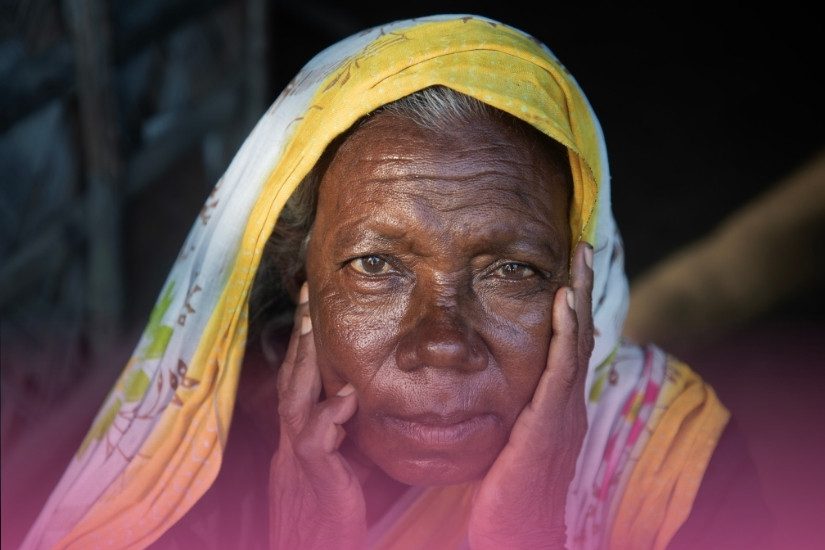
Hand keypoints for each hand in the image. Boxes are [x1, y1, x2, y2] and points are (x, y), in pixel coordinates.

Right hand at [268, 283, 365, 549]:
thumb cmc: (326, 514)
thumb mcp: (336, 466)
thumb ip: (343, 434)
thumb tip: (356, 402)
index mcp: (298, 436)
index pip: (299, 382)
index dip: (302, 346)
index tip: (309, 310)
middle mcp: (291, 441)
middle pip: (292, 380)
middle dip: (298, 337)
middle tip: (306, 297)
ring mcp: (298, 459)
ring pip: (296, 402)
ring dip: (304, 363)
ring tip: (313, 326)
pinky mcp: (316, 479)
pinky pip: (316, 444)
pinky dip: (327, 418)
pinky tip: (344, 399)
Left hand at [468, 242, 593, 548]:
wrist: (518, 533)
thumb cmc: (508, 494)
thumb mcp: (512, 444)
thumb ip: (512, 412)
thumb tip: (498, 389)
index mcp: (558, 406)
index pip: (567, 346)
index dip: (571, 308)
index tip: (569, 271)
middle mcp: (568, 404)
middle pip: (579, 335)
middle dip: (583, 289)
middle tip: (584, 247)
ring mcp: (563, 412)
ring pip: (575, 343)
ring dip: (579, 296)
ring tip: (581, 257)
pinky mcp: (550, 423)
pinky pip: (560, 368)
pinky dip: (564, 331)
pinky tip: (563, 299)